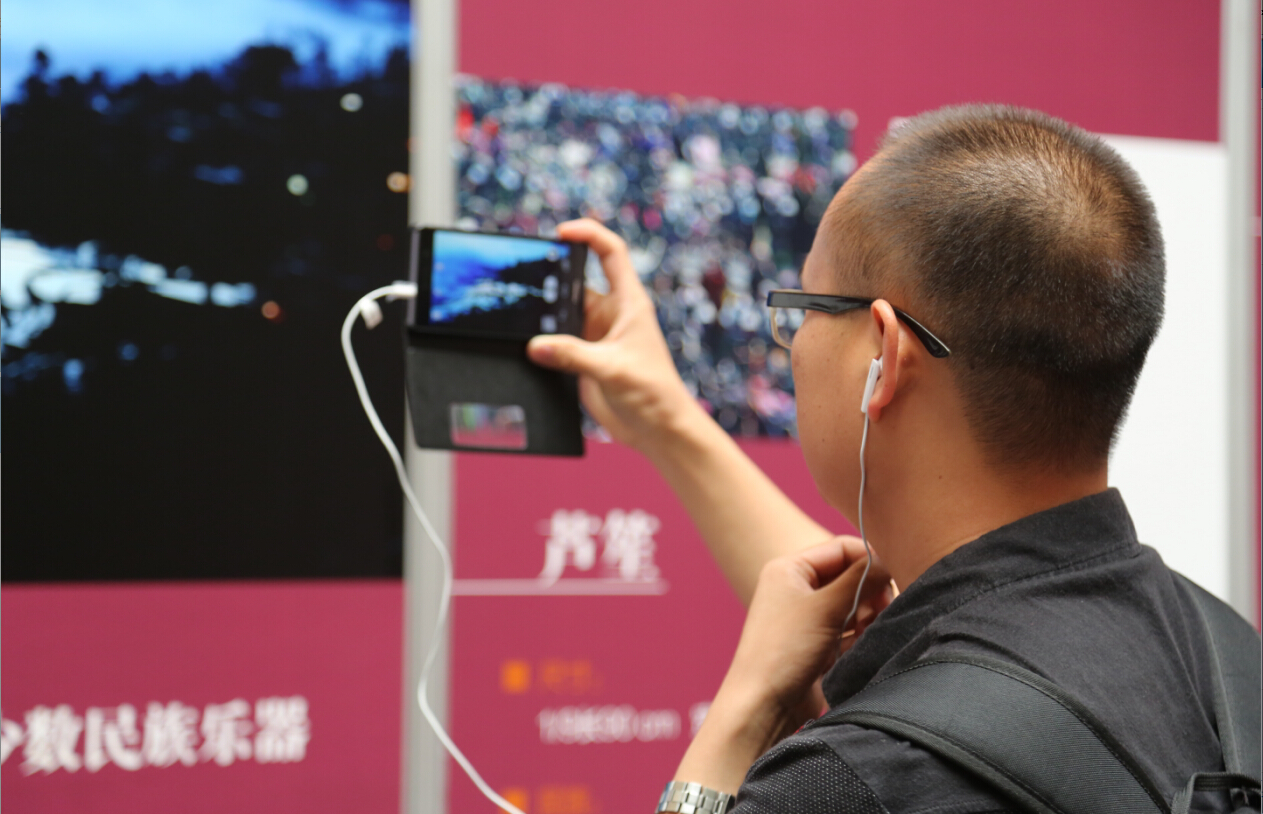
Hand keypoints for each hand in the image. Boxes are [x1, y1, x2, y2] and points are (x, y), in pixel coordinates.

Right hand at [526, 219, 701, 450]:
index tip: (561, 232)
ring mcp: (596, 336)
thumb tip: (535, 346)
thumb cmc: (653, 393)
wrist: (658, 429)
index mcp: (628, 303)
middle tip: (523, 278)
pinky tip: (524, 345)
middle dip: (552, 277)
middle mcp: (611, 315)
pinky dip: (542, 341)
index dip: (588, 234)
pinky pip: (557, 341)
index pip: (610, 253)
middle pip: (576, 282)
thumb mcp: (612, 369)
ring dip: (544, 314)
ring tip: (517, 314)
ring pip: (562, 313)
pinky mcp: (584, 359)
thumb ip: (573, 355)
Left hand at [672, 537, 892, 792]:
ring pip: (853, 604)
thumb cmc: (785, 649)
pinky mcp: (817, 643)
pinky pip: (849, 629)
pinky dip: (860, 635)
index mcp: (790, 568)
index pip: (843, 548)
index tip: (892, 581)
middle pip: (851, 576)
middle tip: (881, 612)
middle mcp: (797, 588)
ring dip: (867, 615)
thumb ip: (860, 578)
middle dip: (871, 592)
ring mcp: (807, 617)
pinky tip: (860, 646)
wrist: (764, 705)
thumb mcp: (826, 606)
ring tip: (866, 632)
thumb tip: (888, 562)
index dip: (870, 561)